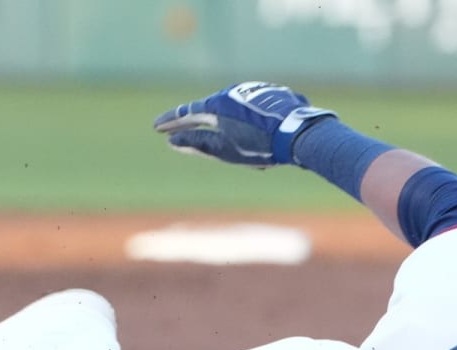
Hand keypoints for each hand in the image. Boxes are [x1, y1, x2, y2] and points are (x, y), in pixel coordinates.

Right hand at [152, 81, 334, 167]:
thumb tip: (173, 141)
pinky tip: (259, 140)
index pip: (187, 113)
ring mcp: (254, 91)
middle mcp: (233, 93)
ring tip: (231, 148)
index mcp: (218, 105)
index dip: (171, 121)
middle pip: (209, 111)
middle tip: (182, 134)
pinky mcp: (271, 95)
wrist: (299, 132)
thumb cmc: (260, 144)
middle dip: (198, 125)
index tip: (157, 127)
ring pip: (233, 112)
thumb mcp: (224, 149)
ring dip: (227, 128)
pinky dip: (248, 124)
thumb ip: (197, 143)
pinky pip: (252, 111)